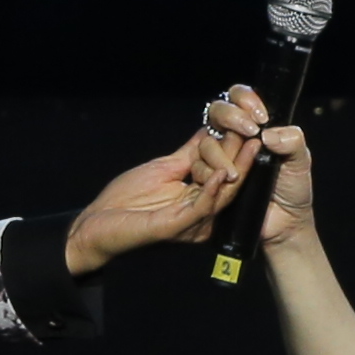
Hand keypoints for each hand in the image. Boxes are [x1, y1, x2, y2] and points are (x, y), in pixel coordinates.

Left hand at [58, 118, 249, 277]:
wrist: (97, 224)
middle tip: (258, 133)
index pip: (225, 173)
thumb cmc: (126, 200)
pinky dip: (212, 189)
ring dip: (236, 169)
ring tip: (249, 146)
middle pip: (230, 184)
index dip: (236, 150)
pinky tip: (220, 172)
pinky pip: (201, 208)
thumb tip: (209, 131)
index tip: (249, 126)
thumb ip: (190, 154)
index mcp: (200, 202)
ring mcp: (192, 223)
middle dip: (244, 157)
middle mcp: (202, 215)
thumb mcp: (165, 168)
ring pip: (222, 195)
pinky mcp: (177, 227)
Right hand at [195, 83, 316, 249]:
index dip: (245, 99)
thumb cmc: (293, 190)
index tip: (260, 117)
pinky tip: (230, 181)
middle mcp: (235, 137)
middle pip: (218, 111)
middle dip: (231, 118)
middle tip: (251, 132)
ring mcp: (221, 157)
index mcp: (257, 127)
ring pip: (207, 142)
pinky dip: (212, 173)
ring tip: (240, 172)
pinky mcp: (210, 178)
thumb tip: (267, 134)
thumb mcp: (300, 162)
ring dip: (223, 154)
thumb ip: (292, 141)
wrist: (283, 224)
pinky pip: (199, 167)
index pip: (241, 97)